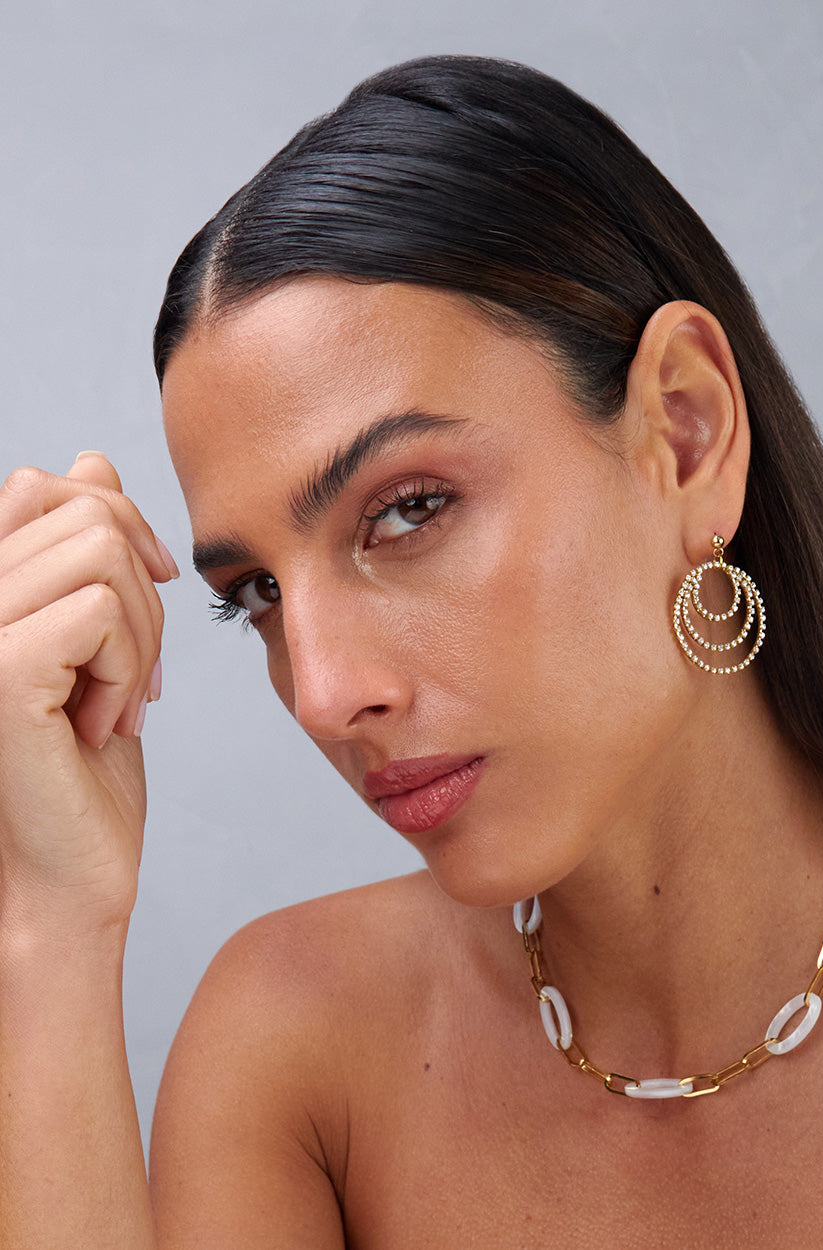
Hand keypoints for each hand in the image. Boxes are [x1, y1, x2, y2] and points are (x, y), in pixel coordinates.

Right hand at [0, 452, 176, 936]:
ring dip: (138, 639)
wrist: (72, 875)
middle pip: (88, 511)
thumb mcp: (103, 643)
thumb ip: (89, 553)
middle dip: (142, 598)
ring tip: (113, 705)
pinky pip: (99, 612)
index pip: (49, 483)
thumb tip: (90, 458)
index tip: (144, 603)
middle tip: (131, 679)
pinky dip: (128, 670)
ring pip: (100, 555)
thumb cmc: (85, 769)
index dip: (122, 527)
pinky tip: (102, 728)